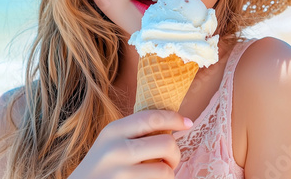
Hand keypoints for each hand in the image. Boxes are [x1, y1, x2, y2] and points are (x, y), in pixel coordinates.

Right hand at [68, 110, 192, 178]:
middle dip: (176, 153)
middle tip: (171, 160)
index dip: (175, 118)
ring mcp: (120, 174)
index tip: (188, 123)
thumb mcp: (111, 142)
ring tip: (159, 175)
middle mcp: (115, 150)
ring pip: (165, 170)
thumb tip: (173, 122)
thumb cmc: (102, 166)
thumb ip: (135, 131)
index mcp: (112, 131)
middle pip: (166, 143)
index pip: (152, 117)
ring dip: (169, 174)